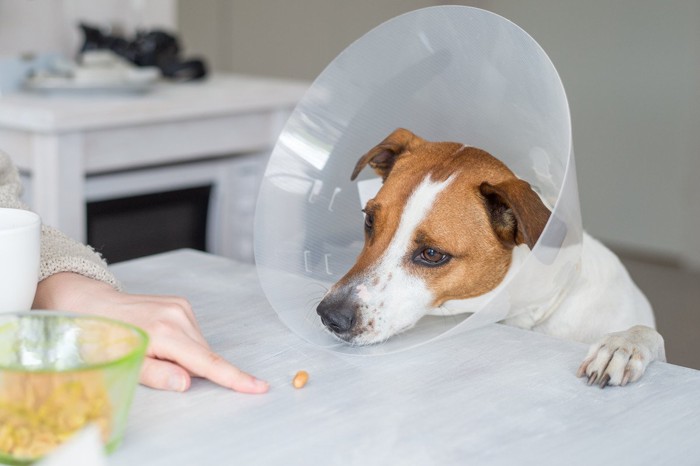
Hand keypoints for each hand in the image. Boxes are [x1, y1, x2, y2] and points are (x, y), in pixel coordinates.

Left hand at [32, 272, 268, 393]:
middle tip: (159, 367)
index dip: (233, 377)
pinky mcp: (181, 304)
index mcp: (164, 332)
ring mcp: (181, 307)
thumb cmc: (102, 336)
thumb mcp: (123, 361)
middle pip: (203, 355)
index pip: (206, 361)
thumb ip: (156, 374)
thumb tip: (186, 383)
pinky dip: (184, 345)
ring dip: (187, 357)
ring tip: (155, 352)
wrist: (91, 303)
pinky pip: (193, 335)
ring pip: (199, 345)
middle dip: (191, 369)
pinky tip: (161, 341)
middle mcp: (178, 315)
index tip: (257, 386)